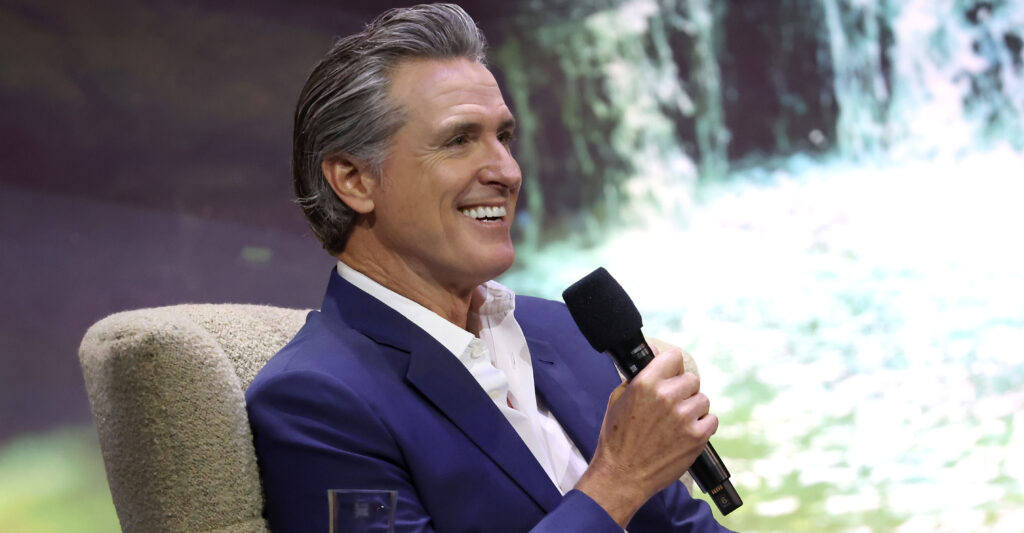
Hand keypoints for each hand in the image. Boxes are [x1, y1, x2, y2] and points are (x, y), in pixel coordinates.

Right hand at [574, 348, 718, 526]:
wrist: (623, 475)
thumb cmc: (617, 438)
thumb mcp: (618, 399)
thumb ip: (638, 375)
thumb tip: (655, 352)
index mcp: (646, 383)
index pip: (674, 357)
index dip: (672, 367)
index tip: (670, 375)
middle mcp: (667, 396)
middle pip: (691, 379)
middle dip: (682, 390)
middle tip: (671, 406)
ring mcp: (684, 416)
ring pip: (702, 399)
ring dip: (693, 409)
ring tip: (677, 423)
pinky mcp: (697, 436)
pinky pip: (711, 420)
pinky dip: (702, 425)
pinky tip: (686, 433)